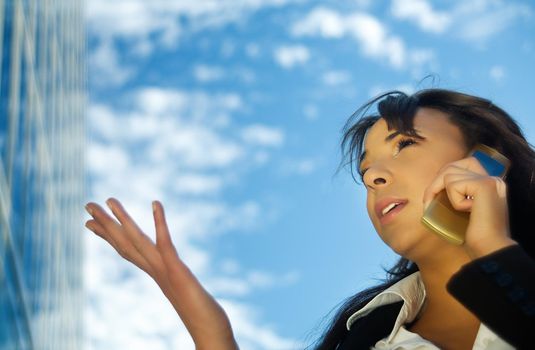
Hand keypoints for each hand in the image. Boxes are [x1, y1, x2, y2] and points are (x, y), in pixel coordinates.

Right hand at [84, 198, 238, 349]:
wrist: (210, 333)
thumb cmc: (202, 316)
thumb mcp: (185, 292)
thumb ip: (176, 282)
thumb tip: (170, 278)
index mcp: (156, 275)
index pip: (127, 252)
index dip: (108, 237)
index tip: (90, 224)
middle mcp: (155, 272)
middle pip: (125, 244)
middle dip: (106, 224)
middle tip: (87, 204)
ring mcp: (165, 271)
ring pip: (138, 242)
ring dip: (123, 220)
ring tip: (109, 200)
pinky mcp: (178, 270)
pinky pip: (166, 243)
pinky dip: (160, 222)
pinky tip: (156, 202)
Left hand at [422, 156, 516, 258]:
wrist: (489, 249)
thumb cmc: (475, 235)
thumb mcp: (465, 210)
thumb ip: (459, 195)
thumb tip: (434, 189)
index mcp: (490, 183)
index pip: (463, 164)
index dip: (444, 176)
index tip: (435, 195)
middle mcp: (492, 179)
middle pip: (453, 165)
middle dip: (436, 182)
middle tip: (429, 202)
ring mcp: (490, 180)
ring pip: (449, 173)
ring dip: (441, 192)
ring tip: (450, 209)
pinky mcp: (484, 185)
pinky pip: (453, 184)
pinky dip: (453, 199)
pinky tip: (466, 211)